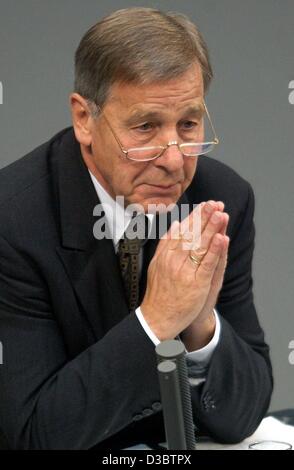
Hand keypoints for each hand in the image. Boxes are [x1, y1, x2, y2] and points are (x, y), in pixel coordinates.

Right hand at [141, 201, 228, 340]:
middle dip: (204, 217)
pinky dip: (214, 251)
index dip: (195, 216)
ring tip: (221, 213)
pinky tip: (221, 238)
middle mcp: (174, 260)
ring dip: (211, 228)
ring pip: (199, 245)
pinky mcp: (196, 284)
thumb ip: (166, 243)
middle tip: (216, 203)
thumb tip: (175, 224)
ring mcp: (184, 271)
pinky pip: (206, 264)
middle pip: (191, 234)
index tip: (205, 204)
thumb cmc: (159, 293)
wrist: (156, 318)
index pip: (182, 230)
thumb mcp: (156, 264)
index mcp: (165, 254)